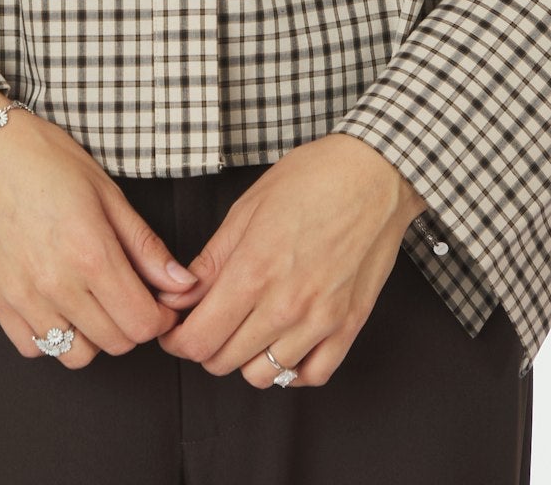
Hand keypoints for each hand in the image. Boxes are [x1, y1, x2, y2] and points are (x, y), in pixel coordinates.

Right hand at [0, 98, 199, 369]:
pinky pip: (34, 347)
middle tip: (128, 294)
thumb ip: (145, 245)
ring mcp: (23, 297)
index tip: (159, 301)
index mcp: (91, 252)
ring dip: (93, 335)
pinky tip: (57, 304)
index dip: (160, 316)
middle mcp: (56, 283)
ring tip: (92, 301)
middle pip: (115, 342)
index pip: (143, 322)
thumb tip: (181, 282)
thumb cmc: (43, 159)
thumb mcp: (106, 191)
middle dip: (132, 324)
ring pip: (76, 354)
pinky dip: (52, 335)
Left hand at [151, 134, 421, 387]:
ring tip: (248, 328)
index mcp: (253, 271)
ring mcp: (320, 320)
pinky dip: (292, 369)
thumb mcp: (247, 208)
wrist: (375, 174)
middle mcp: (285, 305)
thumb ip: (211, 260)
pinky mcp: (349, 326)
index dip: (177, 340)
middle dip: (206, 345)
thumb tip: (181, 294)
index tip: (175, 330)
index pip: (198, 340)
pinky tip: (285, 342)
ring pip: (263, 376)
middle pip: (224, 361)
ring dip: (246, 358)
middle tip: (209, 321)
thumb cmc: (311, 179)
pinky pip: (311, 375)